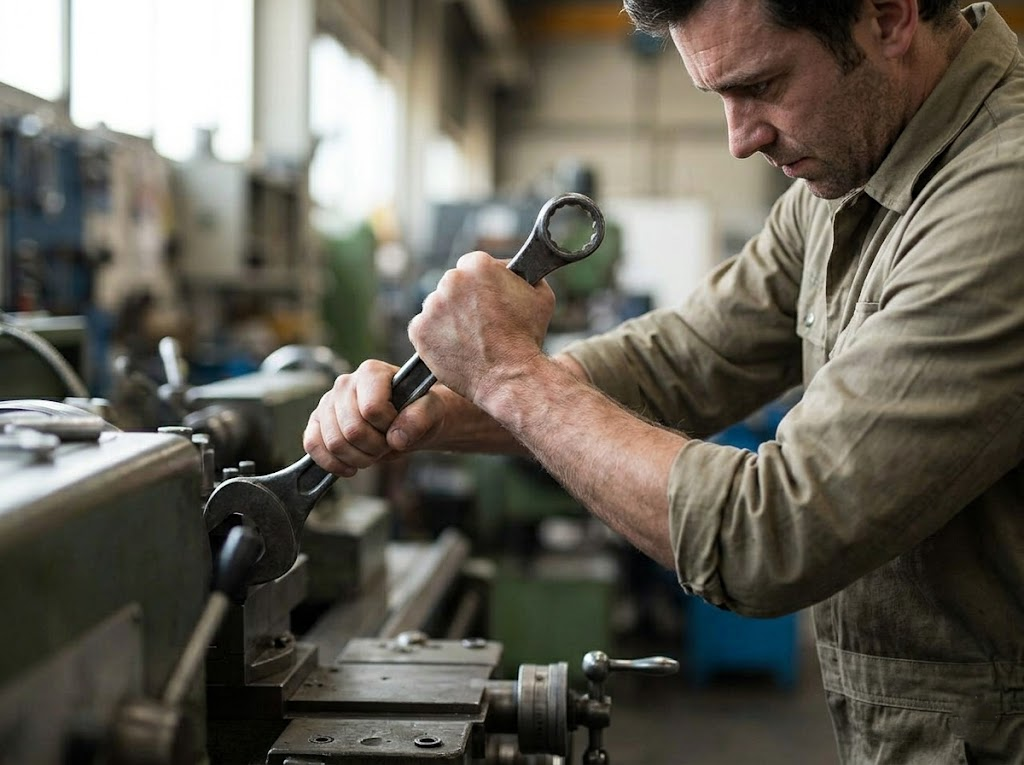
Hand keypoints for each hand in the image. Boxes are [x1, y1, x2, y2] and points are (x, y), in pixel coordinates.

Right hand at [303, 359, 445, 475]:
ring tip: (373, 452)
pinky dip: (332, 463)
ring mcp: (328, 402)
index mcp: (372, 372)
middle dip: (374, 447)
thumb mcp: (432, 411)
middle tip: (387, 445)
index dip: (388, 427)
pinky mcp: (317, 422)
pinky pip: (312, 445)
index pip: (371, 409)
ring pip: (333, 442)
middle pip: (352, 429)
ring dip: (358, 458)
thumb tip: (396, 437)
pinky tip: (350, 467)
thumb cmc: (420, 412)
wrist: (409, 422)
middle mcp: (345, 383)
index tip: (398, 426)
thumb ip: (420, 418)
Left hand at [409, 251, 554, 404]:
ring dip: (448, 317)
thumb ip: (525, 277)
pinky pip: (423, 328)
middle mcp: (450, 280)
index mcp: (478, 265)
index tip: (487, 296)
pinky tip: (453, 347)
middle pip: (452, 284)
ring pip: (437, 306)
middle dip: (463, 298)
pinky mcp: (418, 331)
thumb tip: (517, 271)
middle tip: (480, 321)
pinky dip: (434, 336)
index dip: (482, 282)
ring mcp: (431, 306)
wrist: (509, 376)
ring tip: (468, 338)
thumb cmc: (527, 338)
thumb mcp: (541, 297)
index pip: (473, 265)